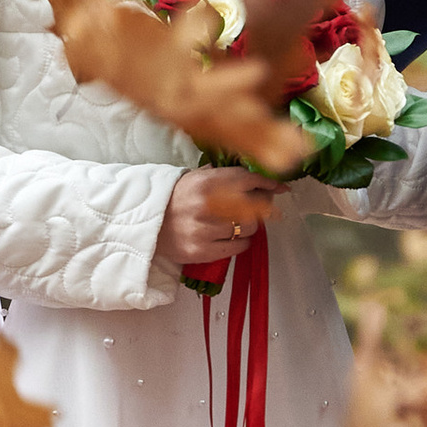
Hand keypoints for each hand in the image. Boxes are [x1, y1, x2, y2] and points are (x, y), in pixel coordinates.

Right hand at [159, 165, 279, 278]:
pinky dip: (241, 242)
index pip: (249, 179)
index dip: (269, 183)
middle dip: (263, 206)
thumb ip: (223, 175)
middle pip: (255, 206)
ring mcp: (205, 230)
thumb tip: (256, 176)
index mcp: (207, 182)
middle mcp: (208, 205)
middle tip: (261, 206)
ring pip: (249, 228)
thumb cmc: (174, 198)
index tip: (281, 187)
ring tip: (242, 222)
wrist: (146, 224)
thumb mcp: (195, 177)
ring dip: (251, 225)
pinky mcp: (202, 252)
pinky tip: (234, 237)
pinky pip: (238, 247)